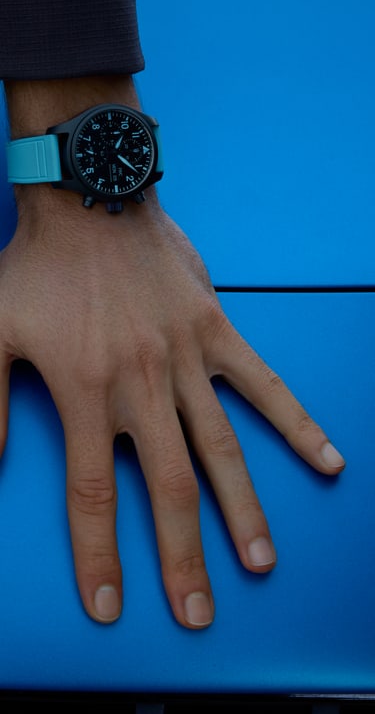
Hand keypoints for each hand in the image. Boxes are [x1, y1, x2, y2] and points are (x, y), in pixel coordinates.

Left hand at [0, 184, 344, 628]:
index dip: (100, 555)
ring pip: (220, 448)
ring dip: (242, 511)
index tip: (110, 606)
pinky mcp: (216, 331)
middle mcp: (141, 385)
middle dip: (183, 558)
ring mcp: (185, 359)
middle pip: (168, 487)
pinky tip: (327, 460)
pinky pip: (262, 384)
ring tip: (260, 562)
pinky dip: (296, 423)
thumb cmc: (41, 266)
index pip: (93, 494)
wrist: (91, 201)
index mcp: (84, 391)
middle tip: (198, 613)